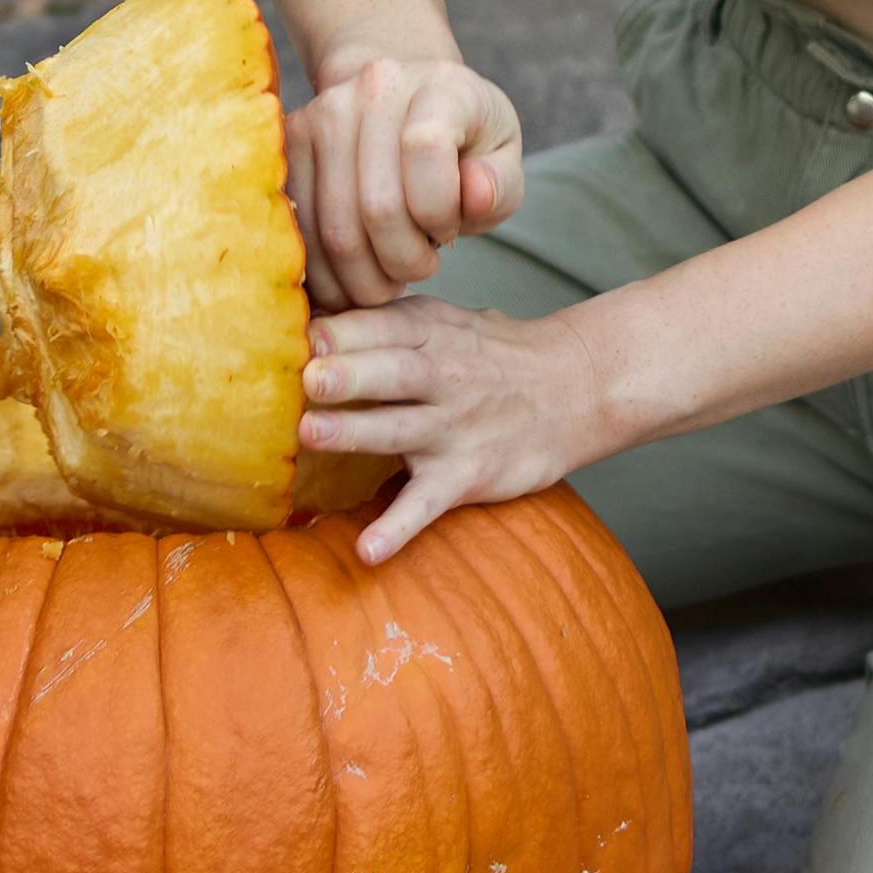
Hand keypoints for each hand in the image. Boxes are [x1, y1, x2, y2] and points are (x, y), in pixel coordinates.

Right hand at [287, 45, 523, 307]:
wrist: (402, 99)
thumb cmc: (461, 141)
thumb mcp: (501, 160)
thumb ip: (499, 187)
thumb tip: (475, 195)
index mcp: (440, 87)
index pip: (426, 149)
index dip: (438, 212)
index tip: (449, 230)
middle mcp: (375, 89)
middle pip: (376, 205)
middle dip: (402, 262)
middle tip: (416, 271)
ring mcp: (322, 113)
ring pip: (332, 228)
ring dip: (361, 277)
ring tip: (385, 281)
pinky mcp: (288, 145)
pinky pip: (298, 228)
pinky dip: (324, 271)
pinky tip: (349, 277)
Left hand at [298, 297, 609, 562]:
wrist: (572, 390)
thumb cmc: (488, 356)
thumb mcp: (445, 322)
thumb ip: (383, 323)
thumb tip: (305, 324)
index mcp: (431, 333)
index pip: (382, 327)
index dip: (342, 333)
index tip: (300, 337)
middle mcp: (444, 378)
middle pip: (395, 373)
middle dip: (351, 375)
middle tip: (308, 379)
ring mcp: (455, 429)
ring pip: (401, 430)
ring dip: (357, 433)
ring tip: (311, 435)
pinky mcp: (467, 476)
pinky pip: (429, 504)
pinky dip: (400, 528)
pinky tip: (370, 550)